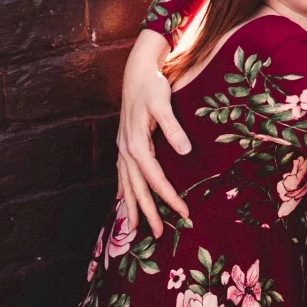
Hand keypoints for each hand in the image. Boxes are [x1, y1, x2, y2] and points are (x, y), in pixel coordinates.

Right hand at [116, 30, 191, 236]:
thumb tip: (184, 151)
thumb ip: (173, 128)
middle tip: (161, 234)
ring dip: (133, 206)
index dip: (169, 197)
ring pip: (126, 185)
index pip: (155, 179)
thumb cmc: (152, 87)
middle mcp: (126, 151)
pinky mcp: (124, 144)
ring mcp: (122, 148)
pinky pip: (122, 174)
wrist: (136, 72)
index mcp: (136, 145)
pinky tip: (122, 200)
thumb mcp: (164, 104)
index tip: (183, 212)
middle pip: (138, 189)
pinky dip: (123, 190)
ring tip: (136, 229)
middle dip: (149, 212)